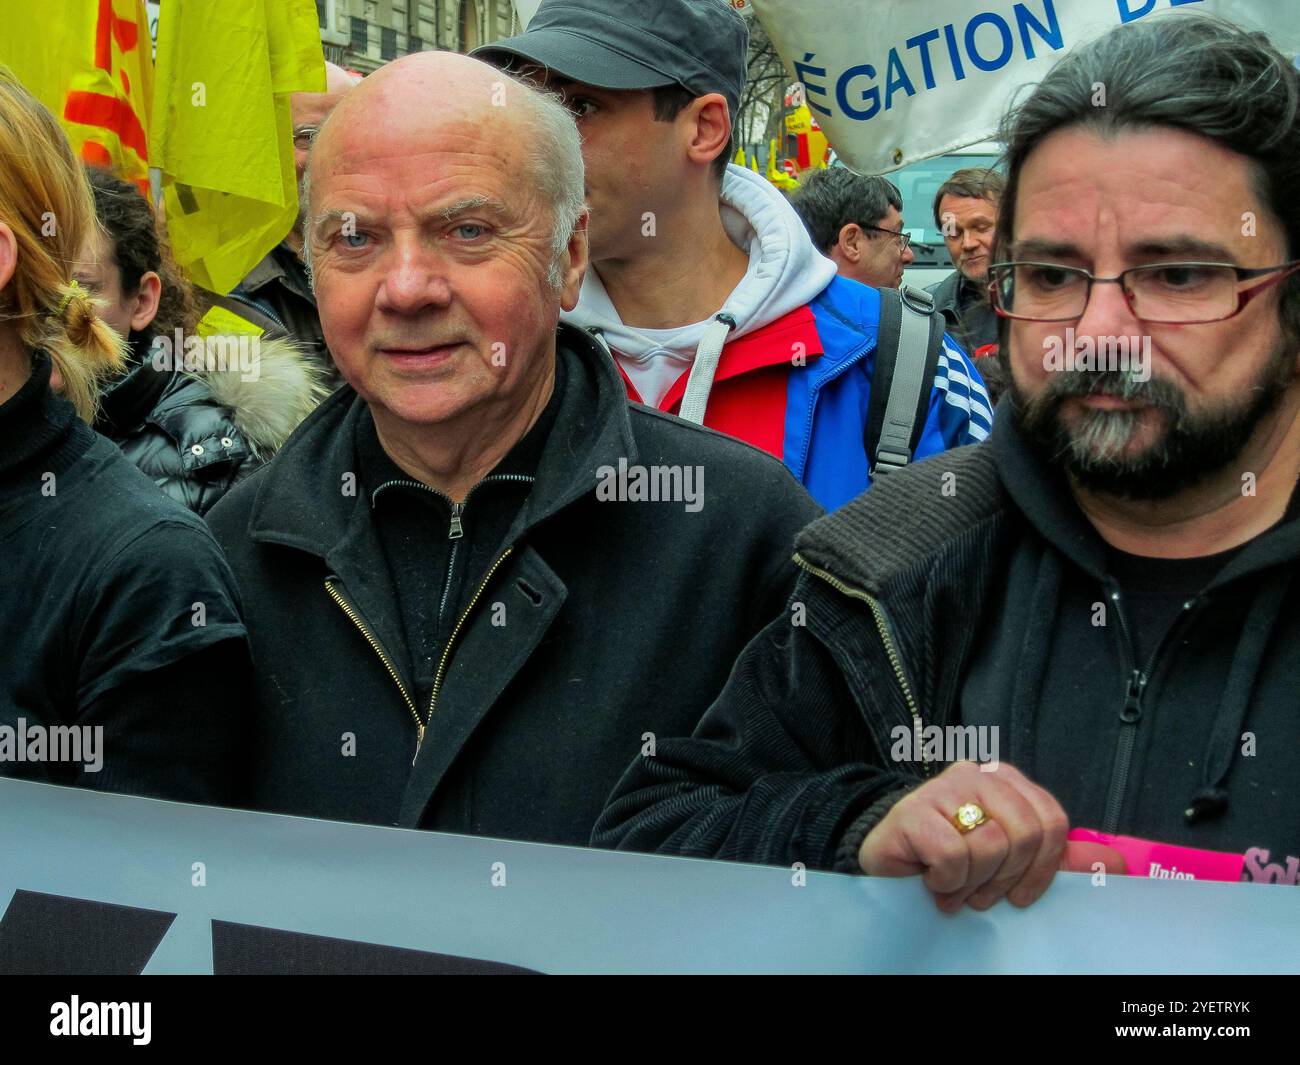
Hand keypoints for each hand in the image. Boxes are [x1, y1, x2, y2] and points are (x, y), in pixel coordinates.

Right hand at [858, 761, 1124, 911]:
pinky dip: (946, 881)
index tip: (1021, 894)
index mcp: (1006, 780)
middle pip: (1026, 834)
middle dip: (1006, 877)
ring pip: (991, 845)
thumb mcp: (1012, 860)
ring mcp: (941, 788)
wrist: (887, 859)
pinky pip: (952, 855)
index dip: (1044, 868)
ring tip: (954, 887)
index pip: (1052, 820)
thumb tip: (1119, 863)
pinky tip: (932, 881)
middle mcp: (977, 774)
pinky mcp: (911, 812)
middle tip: (982, 893)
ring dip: (972, 883)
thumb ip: (1061, 858)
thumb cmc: (952, 858)